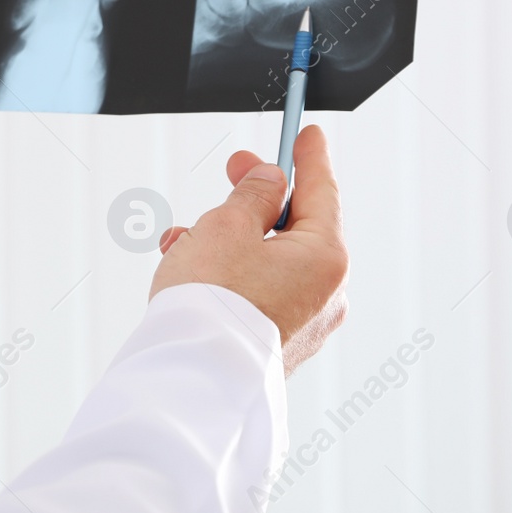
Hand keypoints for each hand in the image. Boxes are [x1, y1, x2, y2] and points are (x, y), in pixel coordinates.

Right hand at [150, 125, 347, 376]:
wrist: (194, 378)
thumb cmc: (212, 302)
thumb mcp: (227, 226)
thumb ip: (252, 195)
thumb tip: (271, 182)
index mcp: (325, 258)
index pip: (322, 191)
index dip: (310, 157)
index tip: (308, 133)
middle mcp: (326, 293)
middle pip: (294, 226)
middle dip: (254, 199)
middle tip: (234, 169)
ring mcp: (305, 323)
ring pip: (268, 260)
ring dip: (229, 240)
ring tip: (185, 237)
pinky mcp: (279, 344)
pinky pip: (259, 292)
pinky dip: (230, 273)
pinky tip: (190, 267)